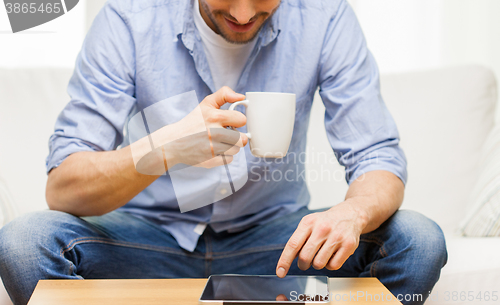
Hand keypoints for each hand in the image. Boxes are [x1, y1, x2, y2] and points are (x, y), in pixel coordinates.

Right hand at [133, 87, 248, 173]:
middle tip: (226, 134)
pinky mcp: (210, 161)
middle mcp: (214, 133)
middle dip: (236, 136)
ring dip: (231, 146)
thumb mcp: (206, 103)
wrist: (173, 142)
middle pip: (242, 138)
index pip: (242, 120)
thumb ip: (224, 94)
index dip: (237, 121)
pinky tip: (214, 150)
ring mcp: (212, 149)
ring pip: (236, 149)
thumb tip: (242, 97)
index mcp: (215, 117)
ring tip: (219, 142)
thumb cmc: (193, 122)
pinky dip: (224, 156)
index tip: (231, 122)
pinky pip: (229, 160)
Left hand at [276, 201, 367, 276]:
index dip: (285, 261)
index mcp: (308, 222)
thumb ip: (299, 239)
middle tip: (305, 263)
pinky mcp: (348, 244)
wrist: (350, 214)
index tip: (280, 273)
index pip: (293, 245)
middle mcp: (322, 228)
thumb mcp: (309, 223)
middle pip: (305, 257)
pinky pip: (333, 266)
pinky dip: (330, 265)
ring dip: (317, 264)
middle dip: (303, 265)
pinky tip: (331, 256)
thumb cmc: (325, 222)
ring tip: (321, 255)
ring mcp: (336, 236)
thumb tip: (289, 260)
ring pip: (319, 264)